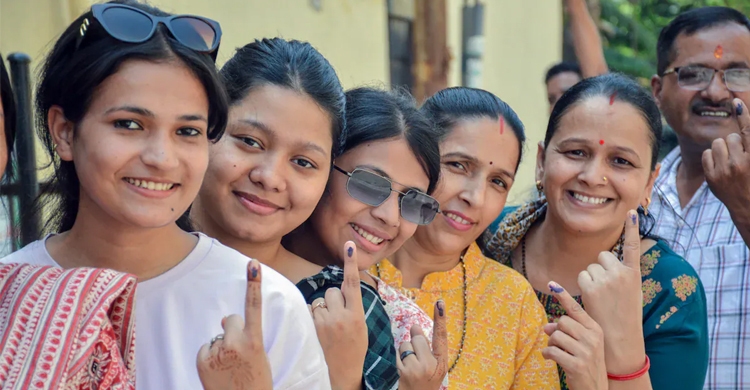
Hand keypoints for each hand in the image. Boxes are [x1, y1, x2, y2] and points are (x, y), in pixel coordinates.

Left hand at [196, 259, 272, 389]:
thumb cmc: (254, 382)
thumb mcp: (257, 356)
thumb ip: (245, 335)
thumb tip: (224, 319)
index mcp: (255, 341)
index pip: (254, 307)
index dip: (254, 284)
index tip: (254, 263)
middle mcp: (235, 343)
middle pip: (231, 320)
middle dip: (233, 330)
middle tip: (240, 355)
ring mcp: (218, 351)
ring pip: (218, 337)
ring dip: (221, 348)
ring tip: (229, 369)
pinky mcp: (203, 360)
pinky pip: (206, 348)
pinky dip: (210, 358)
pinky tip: (218, 372)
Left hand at [309, 241, 367, 389]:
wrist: (341, 375)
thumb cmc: (353, 351)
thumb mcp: (360, 328)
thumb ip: (352, 308)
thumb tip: (341, 290)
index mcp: (356, 316)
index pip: (352, 284)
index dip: (350, 263)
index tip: (348, 245)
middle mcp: (340, 317)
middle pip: (331, 291)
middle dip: (332, 300)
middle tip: (336, 318)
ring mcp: (324, 324)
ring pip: (319, 301)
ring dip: (322, 309)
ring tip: (326, 328)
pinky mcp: (310, 329)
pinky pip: (308, 312)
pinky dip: (311, 317)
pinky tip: (317, 331)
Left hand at [396, 301, 448, 389]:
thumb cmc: (424, 382)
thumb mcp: (432, 366)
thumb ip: (427, 347)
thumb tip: (414, 326)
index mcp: (441, 362)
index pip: (441, 336)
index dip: (441, 319)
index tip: (440, 303)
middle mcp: (431, 365)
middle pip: (418, 338)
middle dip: (414, 344)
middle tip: (416, 360)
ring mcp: (417, 368)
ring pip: (405, 345)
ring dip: (404, 352)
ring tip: (409, 366)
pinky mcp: (404, 371)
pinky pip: (398, 353)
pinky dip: (398, 358)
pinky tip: (403, 370)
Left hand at [542, 281, 606, 389]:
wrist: (595, 388)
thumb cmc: (587, 363)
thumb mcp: (581, 344)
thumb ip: (566, 332)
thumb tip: (547, 326)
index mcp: (595, 329)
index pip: (577, 309)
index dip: (563, 296)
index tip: (552, 284)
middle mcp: (593, 338)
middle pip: (562, 322)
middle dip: (555, 331)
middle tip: (558, 343)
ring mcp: (586, 351)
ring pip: (556, 336)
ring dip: (551, 344)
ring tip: (557, 353)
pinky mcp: (577, 364)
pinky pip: (552, 351)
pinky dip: (547, 354)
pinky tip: (551, 359)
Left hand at [578, 210, 645, 374]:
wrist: (619, 337)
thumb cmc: (625, 315)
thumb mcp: (631, 292)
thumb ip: (621, 274)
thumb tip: (603, 262)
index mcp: (634, 274)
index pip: (632, 247)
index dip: (632, 228)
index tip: (631, 210)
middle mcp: (621, 274)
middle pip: (603, 256)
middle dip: (601, 268)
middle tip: (607, 288)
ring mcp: (605, 280)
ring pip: (591, 267)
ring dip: (592, 277)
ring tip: (600, 296)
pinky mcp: (590, 287)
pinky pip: (582, 276)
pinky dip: (583, 285)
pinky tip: (592, 298)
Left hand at [703, 98, 749, 221]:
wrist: (747, 207)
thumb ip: (748, 143)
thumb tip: (743, 118)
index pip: (749, 132)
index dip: (744, 115)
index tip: (736, 101)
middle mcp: (741, 163)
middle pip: (732, 137)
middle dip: (736, 144)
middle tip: (741, 157)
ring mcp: (725, 171)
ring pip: (718, 143)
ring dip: (724, 149)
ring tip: (731, 161)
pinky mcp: (712, 177)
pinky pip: (707, 153)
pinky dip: (713, 157)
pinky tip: (721, 166)